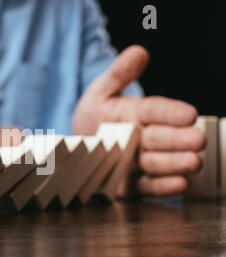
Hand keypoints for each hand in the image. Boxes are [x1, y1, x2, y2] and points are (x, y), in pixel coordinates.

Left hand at [72, 45, 205, 196]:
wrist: (77, 147)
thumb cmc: (93, 116)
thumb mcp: (100, 93)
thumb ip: (118, 75)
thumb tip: (137, 51)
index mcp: (134, 113)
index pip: (153, 110)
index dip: (170, 112)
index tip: (188, 113)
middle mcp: (140, 138)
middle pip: (160, 138)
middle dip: (179, 139)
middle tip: (198, 139)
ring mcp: (136, 162)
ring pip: (158, 163)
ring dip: (176, 164)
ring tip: (194, 163)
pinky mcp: (130, 184)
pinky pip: (147, 186)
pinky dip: (163, 186)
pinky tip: (181, 183)